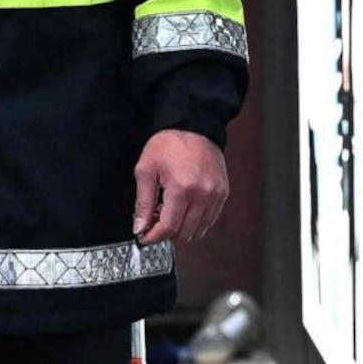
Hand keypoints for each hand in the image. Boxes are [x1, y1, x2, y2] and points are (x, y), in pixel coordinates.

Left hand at [131, 130, 228, 246]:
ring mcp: (216, 195)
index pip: (169, 227)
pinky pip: (210, 220)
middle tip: (154, 220)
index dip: (153, 236)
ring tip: (170, 212)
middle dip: (166, 233)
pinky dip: (195, 222)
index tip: (144, 236)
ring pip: (199, 230)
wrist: (194, 127)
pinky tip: (184, 209)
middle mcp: (203, 194)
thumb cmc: (169, 144)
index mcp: (182, 188)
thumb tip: (140, 227)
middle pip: (184, 233)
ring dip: (181, 228)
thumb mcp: (146, 170)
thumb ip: (143, 202)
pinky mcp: (222, 193)